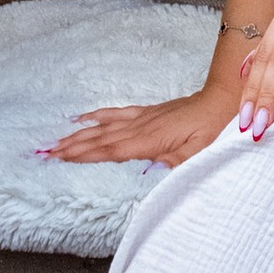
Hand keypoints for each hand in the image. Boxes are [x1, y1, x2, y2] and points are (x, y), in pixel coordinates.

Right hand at [45, 84, 238, 169]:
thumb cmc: (216, 130)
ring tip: (57, 140)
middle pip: (100, 138)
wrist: (227, 99)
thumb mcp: (199, 156)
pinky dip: (100, 115)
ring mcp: (144, 117)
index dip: (83, 156)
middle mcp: (142, 126)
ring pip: (105, 126)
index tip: (60, 160)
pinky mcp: (150, 112)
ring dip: (80, 134)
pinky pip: (118, 113)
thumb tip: (147, 173)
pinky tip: (86, 117)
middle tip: (47, 154)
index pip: (110, 150)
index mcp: (150, 140)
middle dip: (72, 147)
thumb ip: (173, 166)